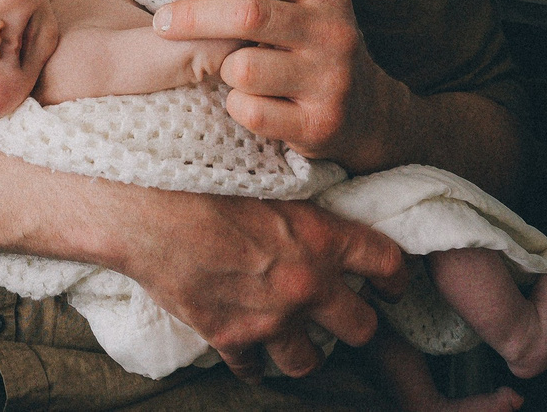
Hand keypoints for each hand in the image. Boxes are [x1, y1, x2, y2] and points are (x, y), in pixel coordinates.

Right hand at [117, 191, 407, 381]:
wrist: (150, 208)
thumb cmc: (204, 177)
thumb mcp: (269, 177)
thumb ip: (302, 202)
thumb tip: (319, 202)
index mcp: (322, 237)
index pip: (387, 263)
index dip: (397, 278)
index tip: (392, 286)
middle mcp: (306, 284)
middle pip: (362, 328)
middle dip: (357, 324)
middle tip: (345, 316)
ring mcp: (270, 317)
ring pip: (310, 360)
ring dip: (304, 350)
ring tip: (296, 339)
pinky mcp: (232, 338)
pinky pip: (254, 369)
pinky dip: (253, 362)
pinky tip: (248, 348)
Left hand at [155, 0, 404, 169]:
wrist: (364, 109)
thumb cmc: (307, 39)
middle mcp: (334, 30)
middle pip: (246, 13)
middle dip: (193, 17)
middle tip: (162, 24)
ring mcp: (331, 80)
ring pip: (244, 69)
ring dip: (223, 70)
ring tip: (232, 71)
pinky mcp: (320, 124)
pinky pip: (251, 111)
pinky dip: (236, 105)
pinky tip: (248, 100)